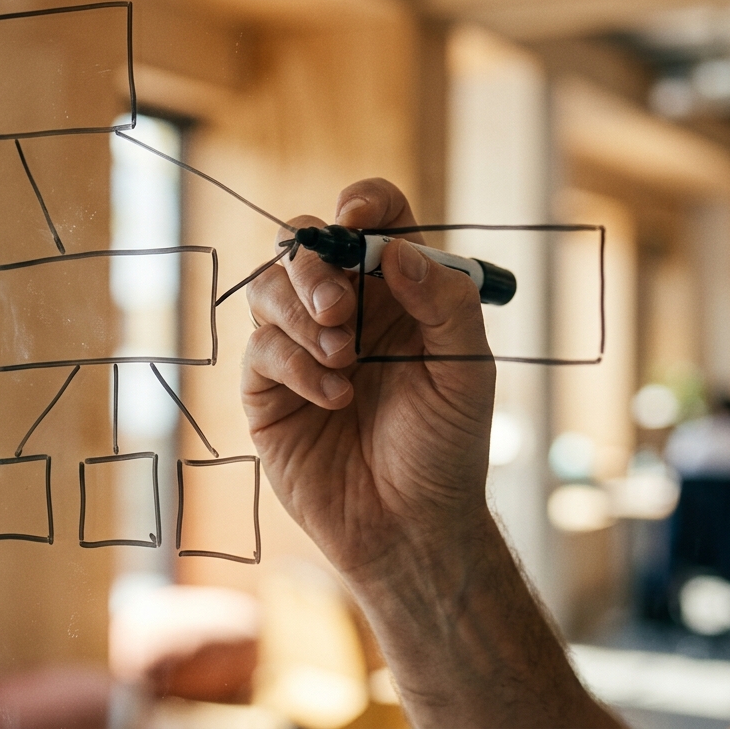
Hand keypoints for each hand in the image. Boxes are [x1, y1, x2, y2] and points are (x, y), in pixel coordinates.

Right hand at [241, 178, 495, 579]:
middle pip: (306, 244)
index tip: (357, 217)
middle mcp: (347, 311)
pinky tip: (334, 398)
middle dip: (314, 263)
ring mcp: (301, 348)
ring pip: (270, 288)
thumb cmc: (447, 448)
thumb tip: (395, 251)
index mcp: (398, 293)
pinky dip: (295, 366)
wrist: (412, 527)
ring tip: (343, 360)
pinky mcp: (268, 391)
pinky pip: (261, 350)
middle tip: (339, 308)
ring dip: (301, 315)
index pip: (376, 219)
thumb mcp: (468, 370)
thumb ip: (444, 302)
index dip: (363, 203)